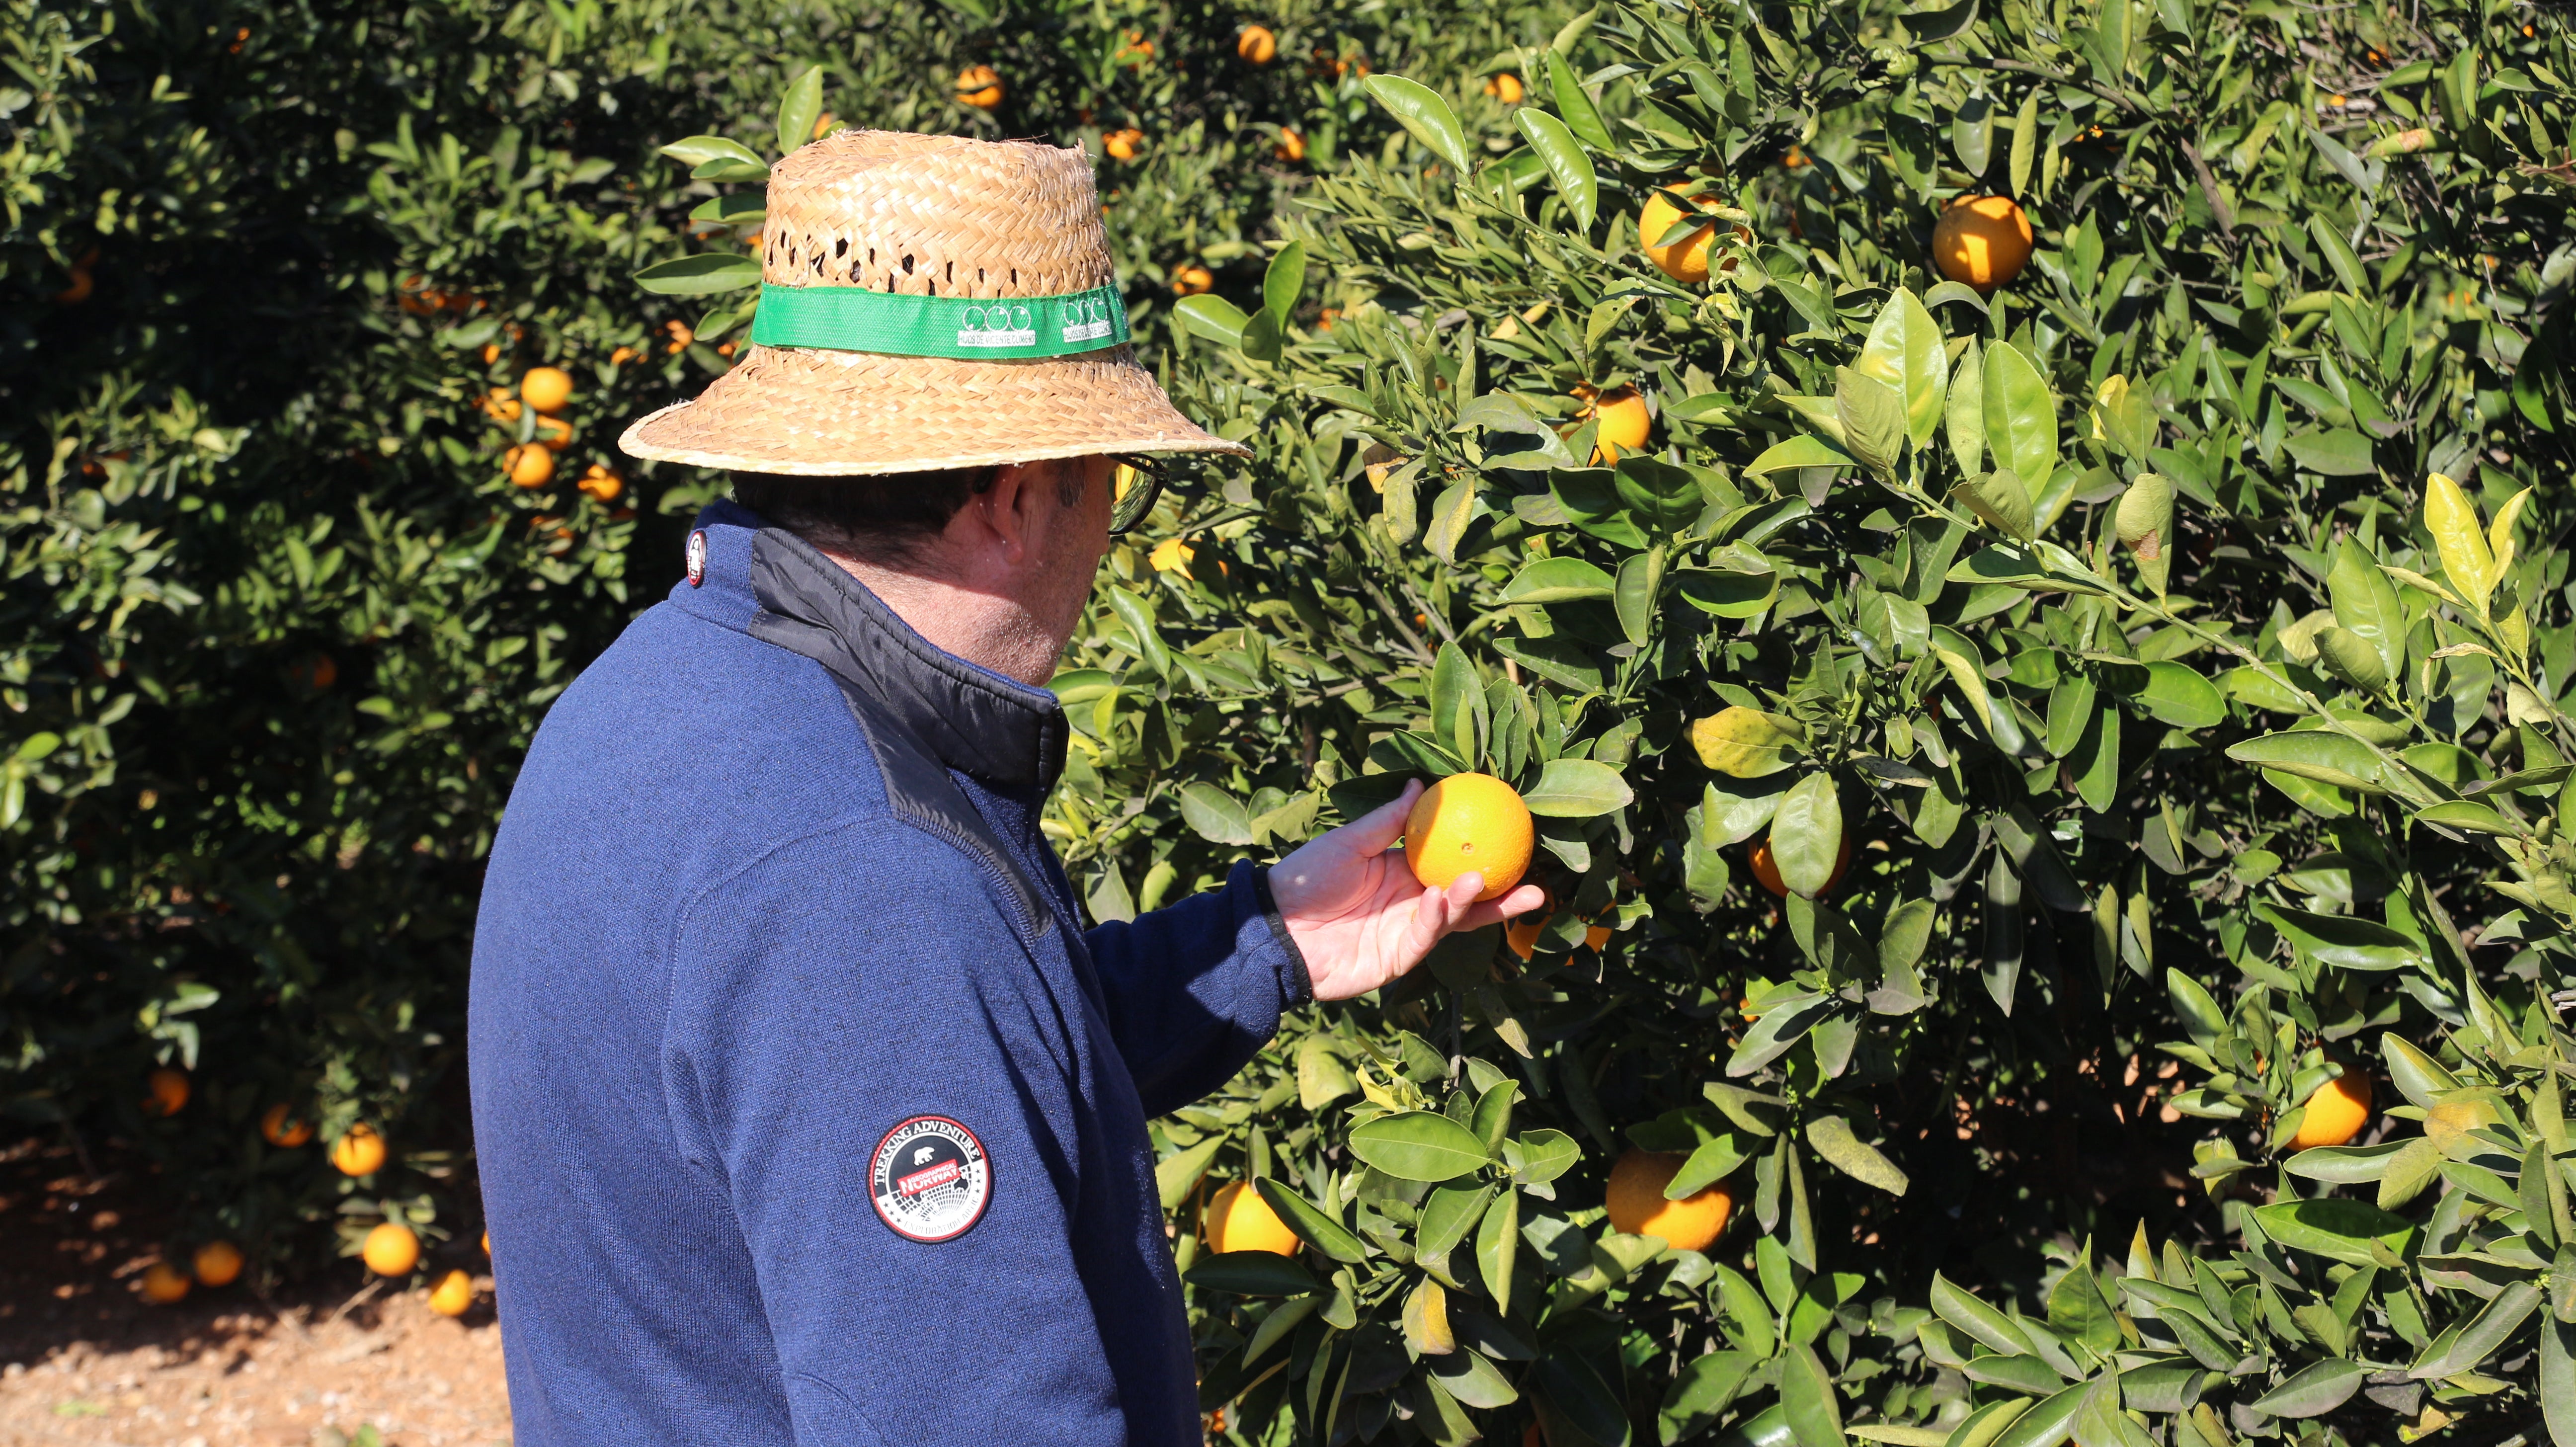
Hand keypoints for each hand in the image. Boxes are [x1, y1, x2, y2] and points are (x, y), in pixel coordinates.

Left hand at [1269, 780, 1547, 1002]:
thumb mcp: (1349, 841)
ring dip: (1471, 902)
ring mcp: (1407, 931)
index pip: (1452, 862)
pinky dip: (1436, 918)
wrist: (1275, 926)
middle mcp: (1412, 901)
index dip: (1482, 856)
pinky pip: (1424, 936)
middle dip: (1502, 896)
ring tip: (1481, 880)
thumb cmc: (1305, 878)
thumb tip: (1419, 785)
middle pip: (1466, 898)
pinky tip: (1440, 897)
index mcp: (1403, 871)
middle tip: (1536, 884)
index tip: (1514, 841)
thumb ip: (1387, 820)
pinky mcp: (1397, 958)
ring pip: (1453, 919)